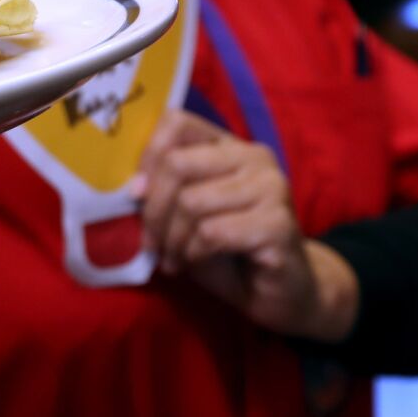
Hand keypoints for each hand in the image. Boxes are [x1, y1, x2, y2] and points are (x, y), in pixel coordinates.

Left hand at [135, 109, 357, 342]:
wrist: (282, 294)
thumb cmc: (227, 252)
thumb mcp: (186, 216)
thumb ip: (164, 192)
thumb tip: (135, 188)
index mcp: (228, 146)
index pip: (176, 123)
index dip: (147, 157)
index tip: (137, 196)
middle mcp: (254, 157)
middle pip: (178, 163)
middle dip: (154, 210)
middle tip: (152, 242)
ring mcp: (271, 187)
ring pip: (191, 202)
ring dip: (173, 239)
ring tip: (174, 259)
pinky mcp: (278, 223)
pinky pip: (212, 233)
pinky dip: (194, 253)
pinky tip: (198, 263)